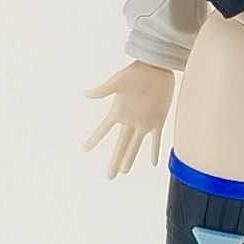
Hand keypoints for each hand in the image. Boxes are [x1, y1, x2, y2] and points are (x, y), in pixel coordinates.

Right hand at [83, 61, 174, 177]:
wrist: (157, 67)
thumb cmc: (136, 72)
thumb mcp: (118, 81)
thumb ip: (104, 90)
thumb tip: (85, 94)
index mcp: (118, 111)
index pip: (103, 129)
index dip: (94, 139)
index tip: (84, 149)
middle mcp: (130, 120)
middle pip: (120, 145)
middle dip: (115, 161)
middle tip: (110, 176)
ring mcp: (144, 122)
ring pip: (135, 146)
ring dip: (130, 159)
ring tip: (124, 171)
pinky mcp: (158, 120)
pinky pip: (156, 139)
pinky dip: (154, 150)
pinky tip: (153, 162)